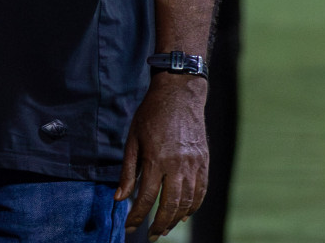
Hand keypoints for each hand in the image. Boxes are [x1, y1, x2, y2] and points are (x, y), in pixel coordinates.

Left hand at [117, 75, 208, 238]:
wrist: (179, 95)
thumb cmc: (150, 116)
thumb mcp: (132, 140)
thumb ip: (128, 171)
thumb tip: (120, 198)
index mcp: (156, 159)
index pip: (146, 197)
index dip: (137, 216)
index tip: (130, 228)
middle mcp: (177, 165)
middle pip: (170, 205)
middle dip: (159, 224)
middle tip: (151, 235)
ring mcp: (194, 165)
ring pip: (187, 202)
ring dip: (176, 219)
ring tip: (165, 228)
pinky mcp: (204, 163)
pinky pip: (201, 192)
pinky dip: (193, 207)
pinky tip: (184, 214)